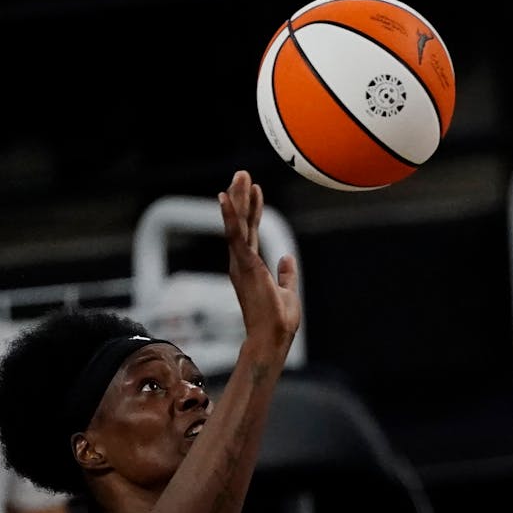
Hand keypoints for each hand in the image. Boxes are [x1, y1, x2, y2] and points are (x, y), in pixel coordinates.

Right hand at [218, 170, 300, 350]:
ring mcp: (241, 263)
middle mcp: (242, 262)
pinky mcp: (244, 265)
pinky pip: (235, 235)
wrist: (272, 338)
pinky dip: (230, 216)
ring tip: (240, 176)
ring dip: (237, 199)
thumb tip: (288, 259)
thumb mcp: (287, 291)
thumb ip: (286, 275)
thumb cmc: (279, 321)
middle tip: (242, 174)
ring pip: (237, 224)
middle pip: (241, 223)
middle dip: (241, 198)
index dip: (253, 210)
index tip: (256, 190)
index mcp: (251, 267)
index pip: (251, 232)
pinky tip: (224, 197)